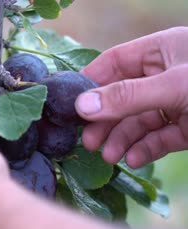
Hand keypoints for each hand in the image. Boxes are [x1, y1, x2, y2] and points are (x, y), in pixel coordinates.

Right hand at [75, 27, 187, 167]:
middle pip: (121, 97)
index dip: (90, 83)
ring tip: (108, 156)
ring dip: (121, 138)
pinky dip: (145, 149)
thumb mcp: (176, 87)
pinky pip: (158, 137)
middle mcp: (165, 76)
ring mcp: (176, 103)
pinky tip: (134, 159)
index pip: (113, 64)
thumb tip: (82, 106)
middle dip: (105, 119)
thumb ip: (127, 97)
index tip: (70, 107)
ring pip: (138, 120)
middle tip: (87, 140)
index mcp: (161, 51)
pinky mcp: (187, 128)